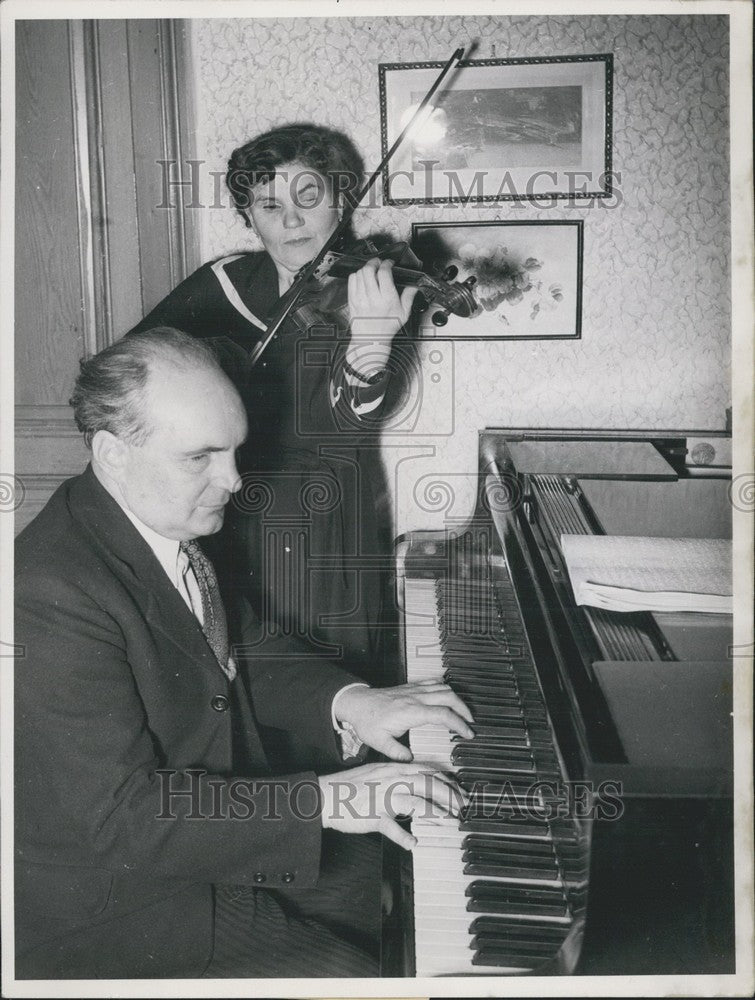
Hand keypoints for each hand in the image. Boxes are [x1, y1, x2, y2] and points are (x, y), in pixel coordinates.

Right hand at [318, 761, 466, 849]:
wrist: (324, 795)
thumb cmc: (350, 787)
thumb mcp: (377, 773)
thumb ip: (397, 775)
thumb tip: (417, 778)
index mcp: (392, 770)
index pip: (426, 770)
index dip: (447, 779)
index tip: (460, 788)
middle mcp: (391, 780)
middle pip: (428, 783)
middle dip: (450, 794)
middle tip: (464, 805)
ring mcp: (382, 797)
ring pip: (415, 801)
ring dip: (436, 811)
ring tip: (451, 820)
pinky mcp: (372, 815)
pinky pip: (390, 827)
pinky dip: (403, 836)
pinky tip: (413, 843)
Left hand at [333, 680, 474, 761]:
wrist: (357, 702)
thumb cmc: (367, 721)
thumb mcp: (378, 742)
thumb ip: (396, 752)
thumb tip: (411, 761)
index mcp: (411, 712)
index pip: (443, 714)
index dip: (459, 724)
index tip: (468, 734)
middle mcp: (415, 698)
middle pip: (449, 697)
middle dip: (465, 710)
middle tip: (471, 724)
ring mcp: (414, 690)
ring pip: (444, 687)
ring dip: (457, 699)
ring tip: (464, 712)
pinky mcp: (411, 687)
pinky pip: (434, 682)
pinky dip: (446, 688)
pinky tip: (448, 697)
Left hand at [346, 258, 417, 372]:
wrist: (371, 339)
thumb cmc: (386, 328)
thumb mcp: (403, 314)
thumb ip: (409, 297)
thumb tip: (413, 287)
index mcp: (387, 299)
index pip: (384, 273)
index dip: (387, 264)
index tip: (389, 263)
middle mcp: (372, 297)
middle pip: (369, 270)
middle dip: (374, 263)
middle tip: (378, 263)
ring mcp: (360, 298)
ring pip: (359, 274)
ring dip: (366, 269)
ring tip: (371, 271)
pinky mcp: (352, 300)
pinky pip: (351, 281)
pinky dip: (356, 276)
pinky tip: (361, 278)